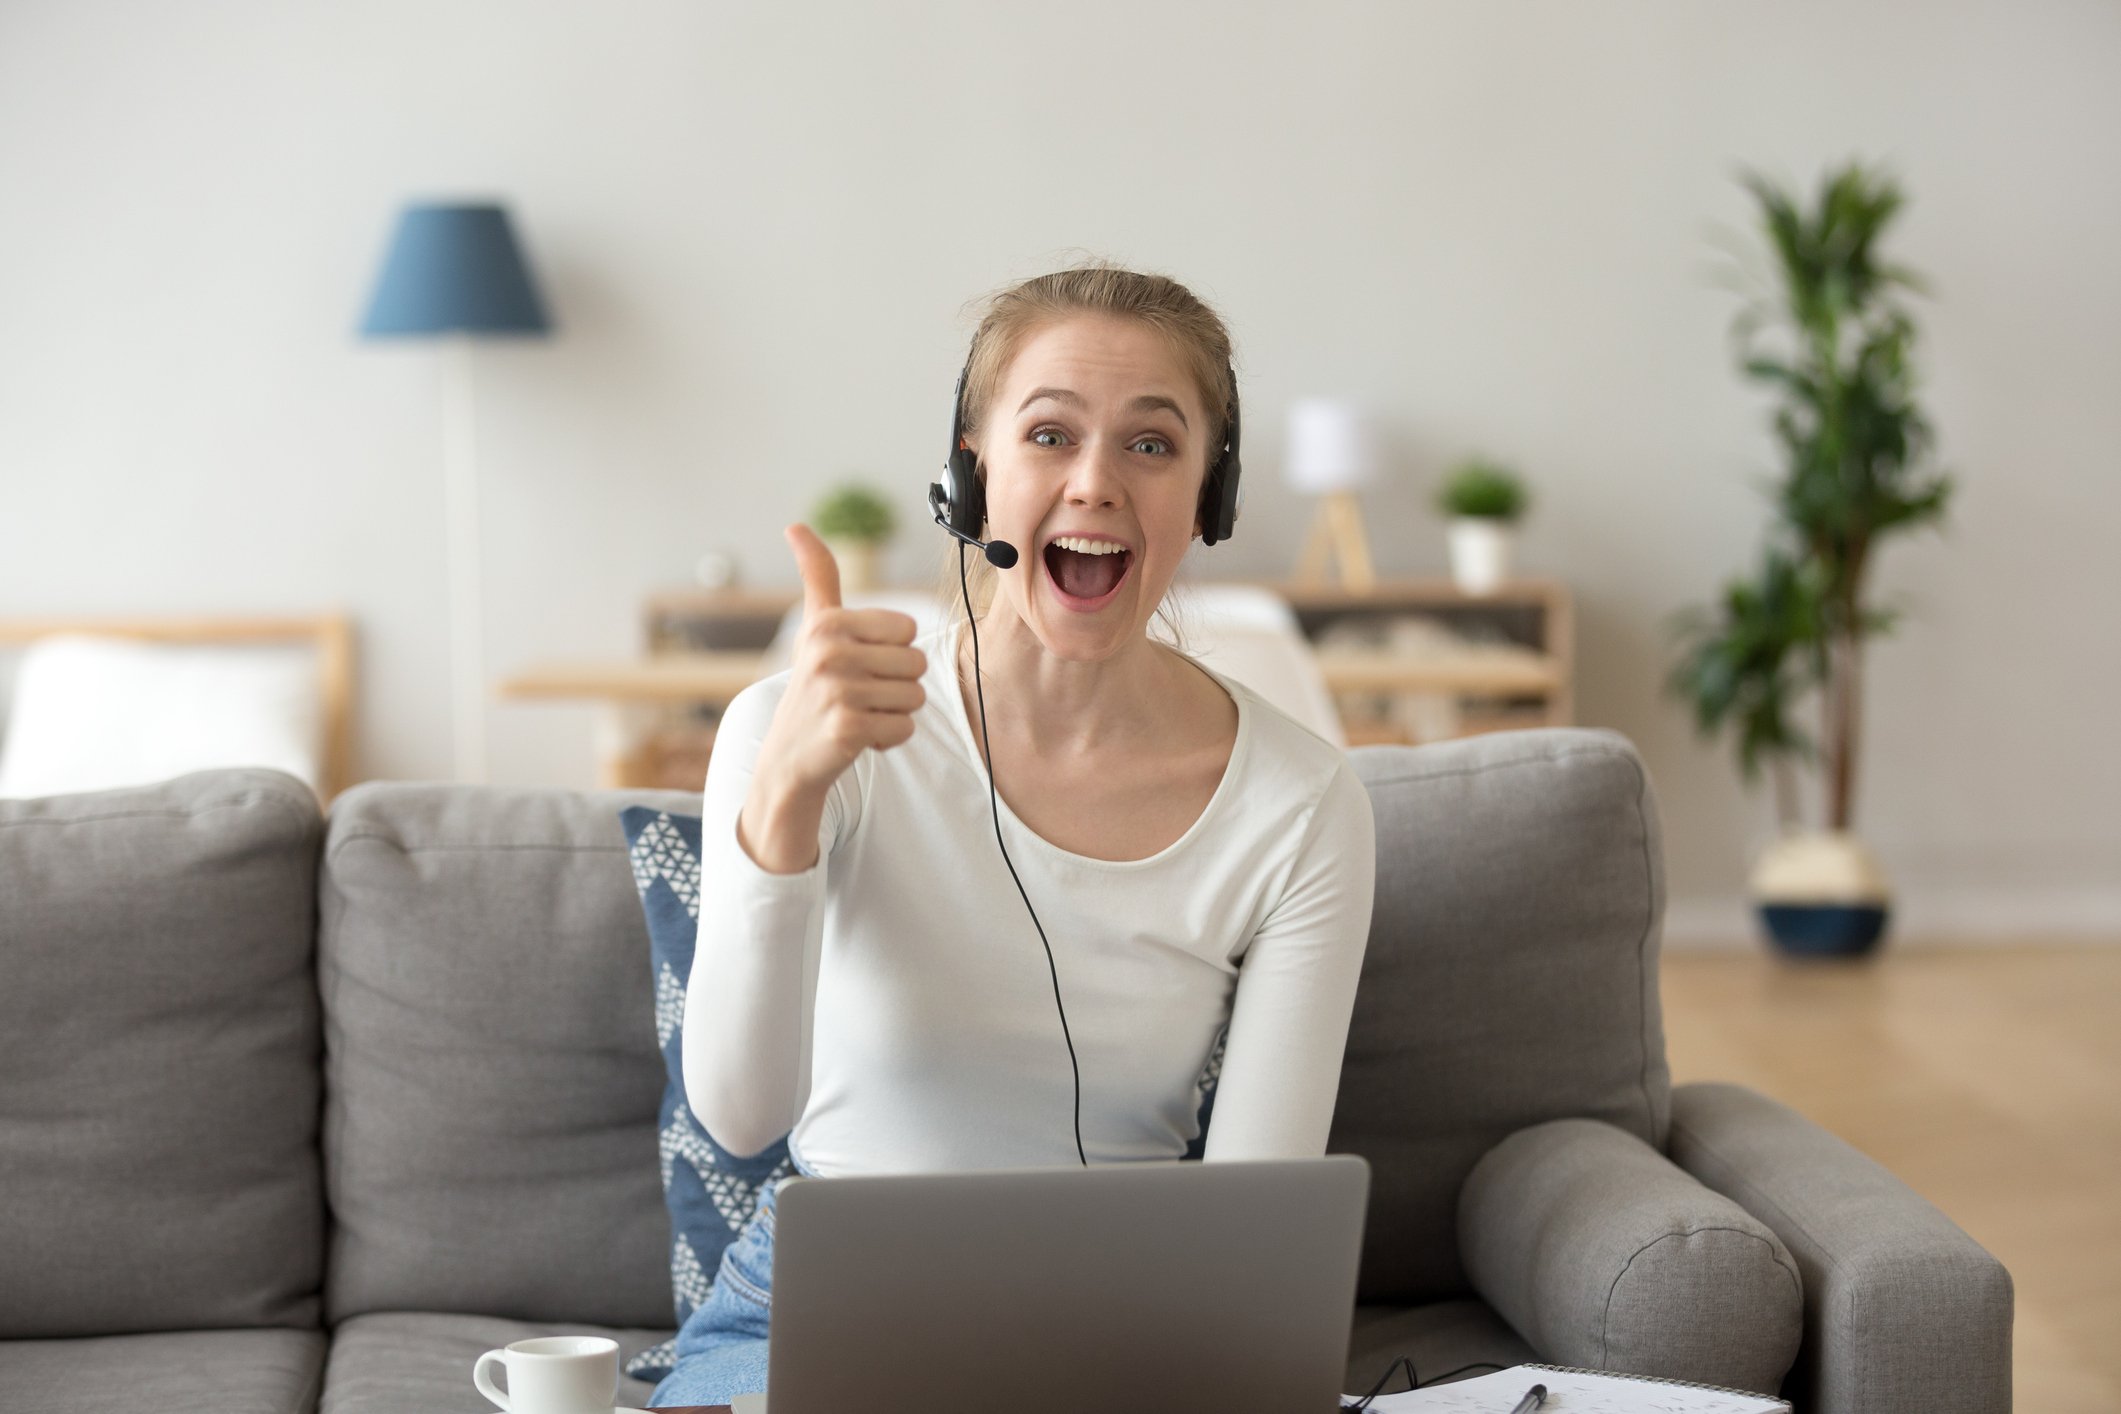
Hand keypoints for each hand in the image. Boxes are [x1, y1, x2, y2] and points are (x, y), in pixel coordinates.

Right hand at [753, 523, 927, 799]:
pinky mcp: (847, 728)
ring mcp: (837, 691)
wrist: (788, 759)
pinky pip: (905, 728)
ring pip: (916, 697)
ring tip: (857, 714)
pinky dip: (888, 739)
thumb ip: (817, 576)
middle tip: (858, 696)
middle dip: (897, 685)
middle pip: (917, 663)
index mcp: (828, 623)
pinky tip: (857, 738)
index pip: (908, 630)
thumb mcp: (814, 629)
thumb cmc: (814, 687)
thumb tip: (795, 525)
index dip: (893, 653)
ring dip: (894, 713)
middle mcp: (829, 652)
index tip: (859, 665)